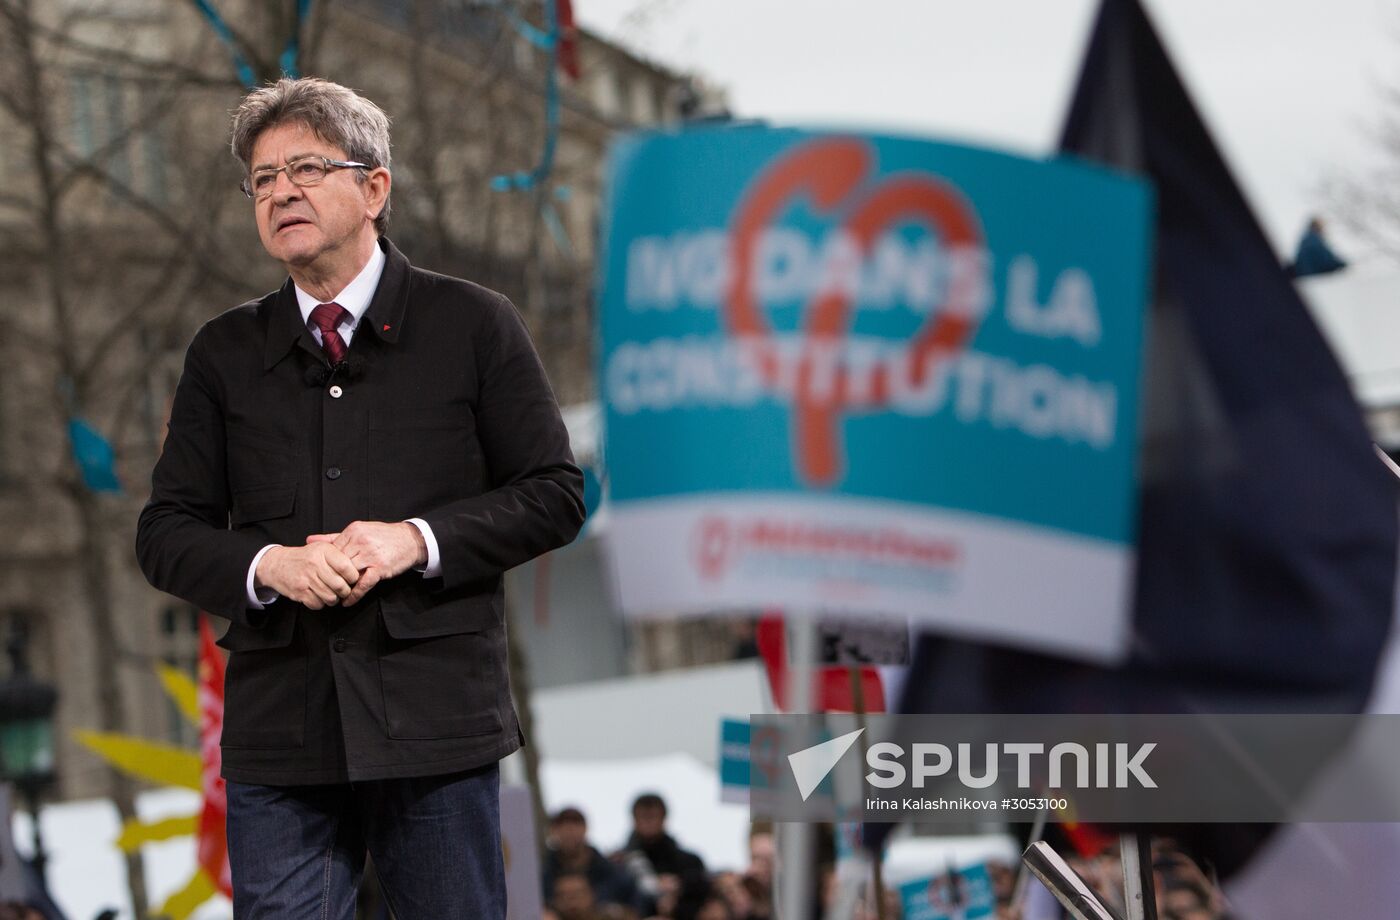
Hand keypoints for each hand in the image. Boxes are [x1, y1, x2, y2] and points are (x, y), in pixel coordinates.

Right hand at [255, 543, 359, 609]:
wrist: (277, 564)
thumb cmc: (305, 557)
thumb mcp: (321, 547)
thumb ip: (339, 554)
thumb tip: (359, 566)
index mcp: (323, 551)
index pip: (346, 567)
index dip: (353, 576)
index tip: (352, 578)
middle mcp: (314, 564)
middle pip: (340, 585)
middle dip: (345, 591)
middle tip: (343, 589)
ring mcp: (306, 579)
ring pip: (331, 597)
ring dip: (334, 599)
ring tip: (332, 593)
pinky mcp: (299, 592)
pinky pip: (318, 604)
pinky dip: (321, 603)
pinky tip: (319, 596)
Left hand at [306, 521, 426, 605]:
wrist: (411, 540)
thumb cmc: (385, 536)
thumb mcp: (360, 531)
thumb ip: (334, 537)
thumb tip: (310, 539)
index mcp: (354, 531)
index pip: (332, 550)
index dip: (326, 563)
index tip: (321, 573)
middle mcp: (361, 542)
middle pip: (338, 563)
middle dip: (332, 576)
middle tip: (324, 587)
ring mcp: (371, 555)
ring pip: (348, 574)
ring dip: (341, 587)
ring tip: (334, 596)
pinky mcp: (380, 568)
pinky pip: (363, 584)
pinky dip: (354, 595)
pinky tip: (347, 601)